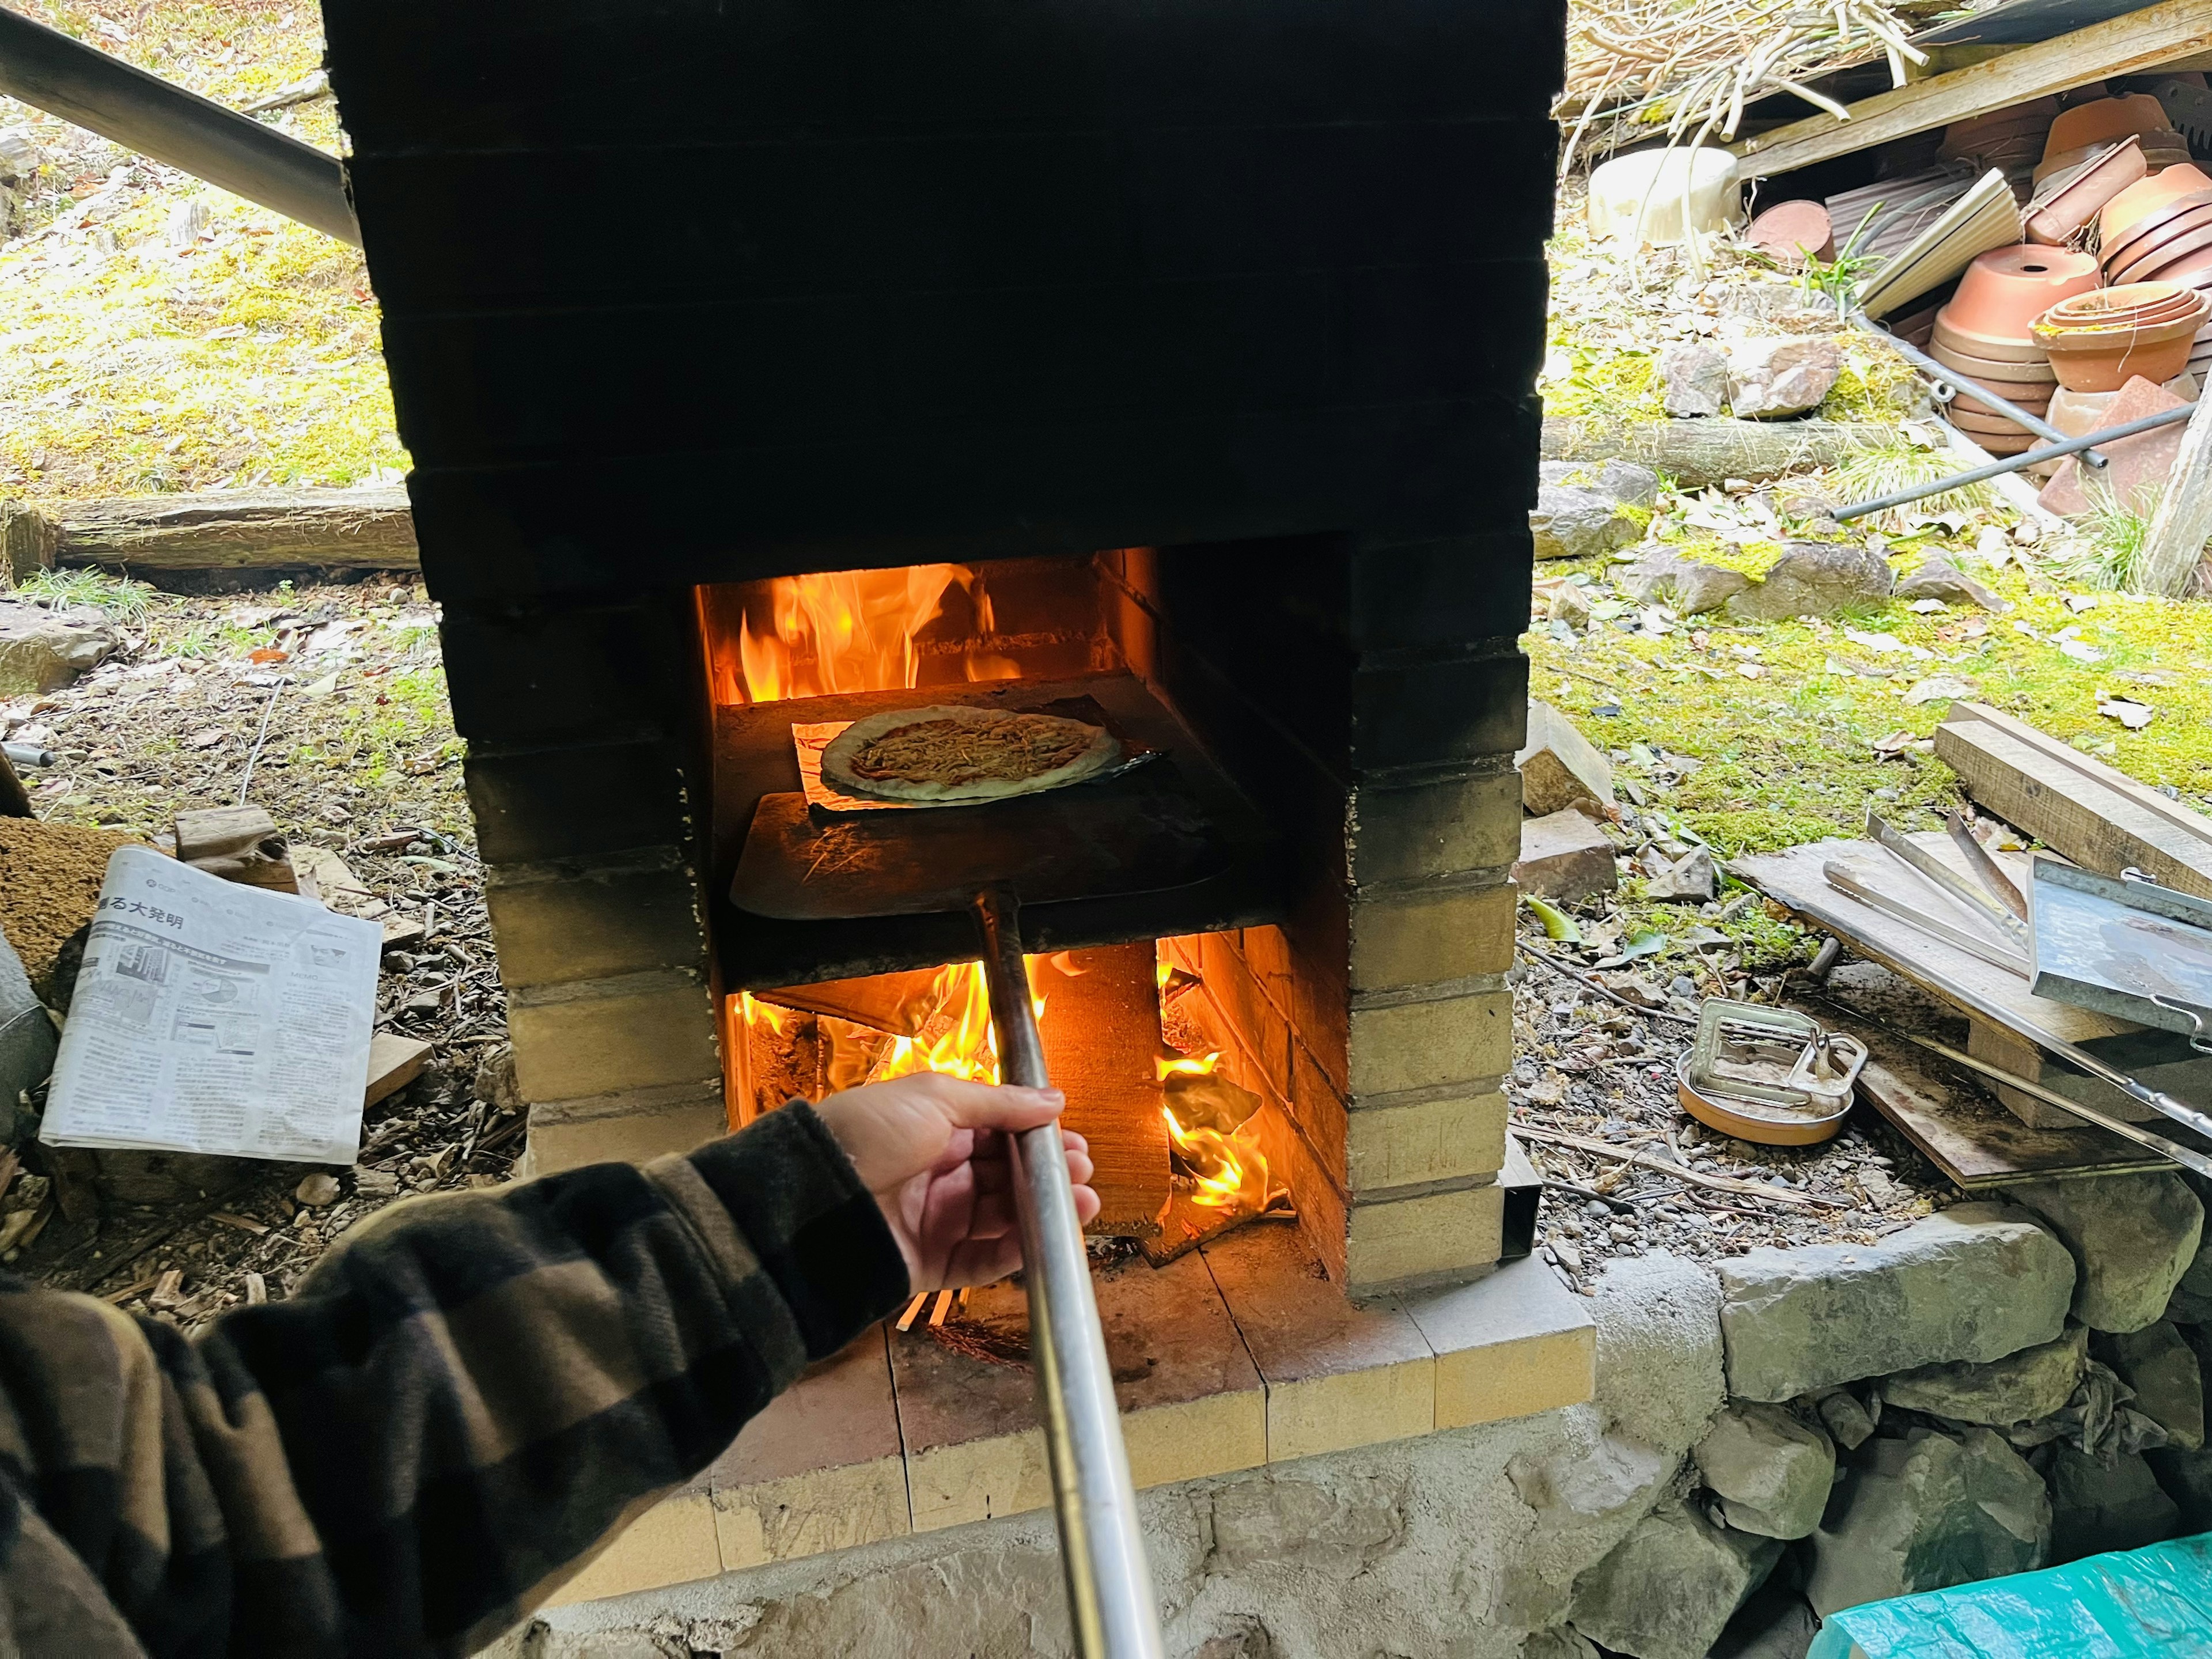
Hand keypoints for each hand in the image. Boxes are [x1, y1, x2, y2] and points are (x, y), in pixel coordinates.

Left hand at [813, 1072, 1098, 1291]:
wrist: (809, 1199)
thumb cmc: (865, 1135)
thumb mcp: (933, 1098)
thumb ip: (998, 1103)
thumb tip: (1053, 1100)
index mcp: (936, 1129)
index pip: (1000, 1135)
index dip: (1037, 1140)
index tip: (1073, 1142)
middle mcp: (939, 1175)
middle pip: (1007, 1178)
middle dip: (1049, 1175)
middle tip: (1082, 1172)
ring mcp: (937, 1220)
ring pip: (1004, 1220)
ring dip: (1044, 1212)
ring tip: (1083, 1203)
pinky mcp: (932, 1264)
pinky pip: (983, 1261)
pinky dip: (1018, 1252)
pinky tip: (1048, 1237)